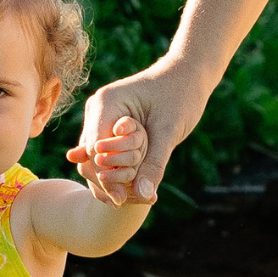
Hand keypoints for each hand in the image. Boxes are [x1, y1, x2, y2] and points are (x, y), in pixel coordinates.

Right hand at [71, 58, 211, 205]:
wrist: (188, 74)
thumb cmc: (181, 95)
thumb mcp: (169, 131)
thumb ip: (154, 164)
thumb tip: (143, 197)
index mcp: (106, 103)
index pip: (94, 150)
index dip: (105, 178)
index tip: (121, 201)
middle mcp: (97, 108)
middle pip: (90, 156)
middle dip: (106, 180)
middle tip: (124, 203)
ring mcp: (101, 116)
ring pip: (95, 156)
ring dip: (111, 176)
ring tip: (127, 198)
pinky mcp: (109, 124)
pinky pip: (105, 151)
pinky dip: (116, 168)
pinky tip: (127, 187)